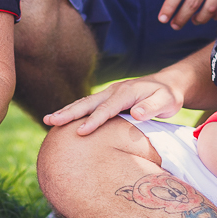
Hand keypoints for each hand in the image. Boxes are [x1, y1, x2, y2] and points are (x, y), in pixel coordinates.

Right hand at [43, 74, 185, 134]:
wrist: (168, 84)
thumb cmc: (168, 96)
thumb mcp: (166, 101)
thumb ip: (151, 108)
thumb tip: (135, 114)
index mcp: (126, 92)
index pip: (107, 109)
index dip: (93, 120)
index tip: (79, 132)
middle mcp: (113, 91)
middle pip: (87, 103)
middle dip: (68, 113)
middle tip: (50, 121)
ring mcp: (109, 94)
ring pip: (84, 103)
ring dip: (66, 111)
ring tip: (48, 120)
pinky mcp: (108, 99)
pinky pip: (88, 106)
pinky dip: (74, 112)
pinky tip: (62, 120)